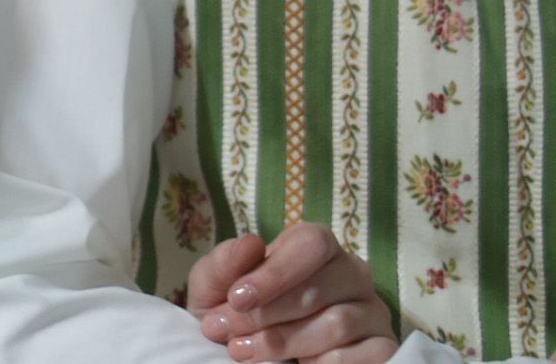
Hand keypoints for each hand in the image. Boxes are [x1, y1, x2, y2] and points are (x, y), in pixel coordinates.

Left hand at [189, 224, 396, 362]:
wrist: (244, 350)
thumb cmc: (234, 310)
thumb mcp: (214, 286)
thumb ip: (224, 263)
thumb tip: (251, 244)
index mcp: (315, 246)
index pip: (310, 244)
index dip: (274, 272)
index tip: (237, 299)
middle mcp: (352, 272)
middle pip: (319, 289)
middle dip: (267, 314)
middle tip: (228, 333)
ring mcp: (372, 311)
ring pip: (337, 324)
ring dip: (284, 342)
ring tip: (243, 351)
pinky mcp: (383, 347)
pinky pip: (362, 356)